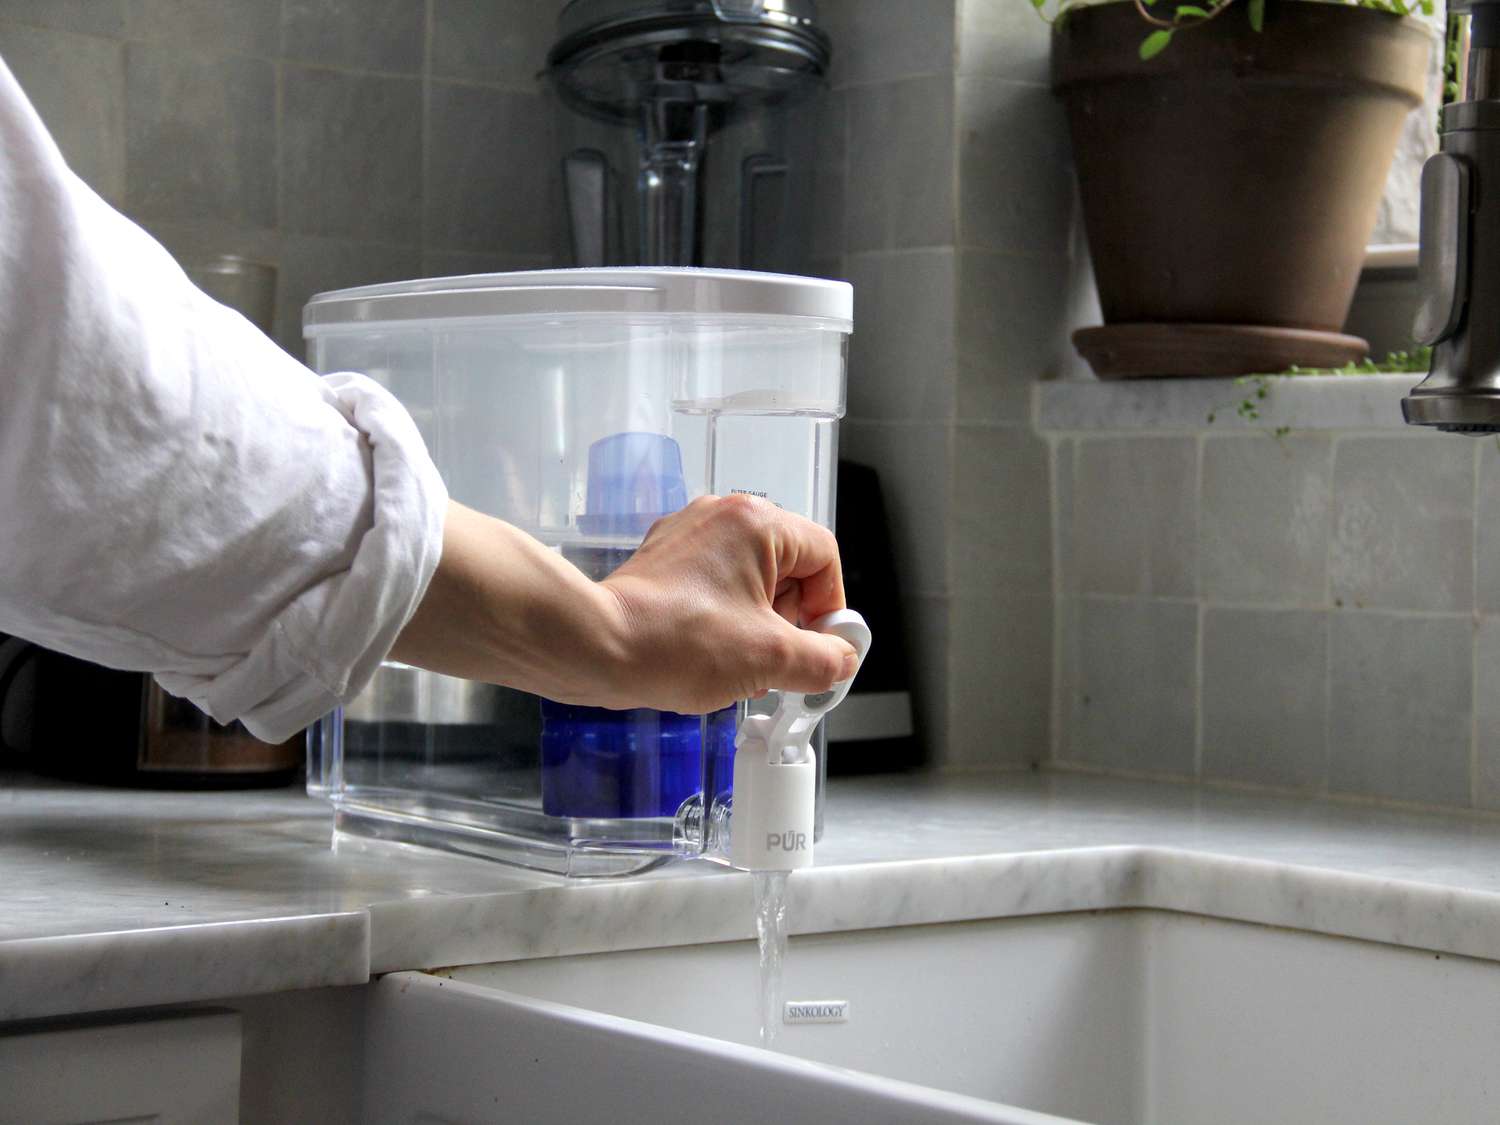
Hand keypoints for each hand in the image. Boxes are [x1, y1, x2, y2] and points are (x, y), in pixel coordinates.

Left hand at [389, 497, 855, 713]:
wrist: (594, 648)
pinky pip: (713, 585)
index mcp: (756, 523)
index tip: (818, 646)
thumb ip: (823, 659)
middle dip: (790, 618)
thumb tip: (839, 660)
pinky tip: (707, 655)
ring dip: (757, 623)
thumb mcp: (771, 659)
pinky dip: (722, 619)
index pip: (823, 557)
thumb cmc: (675, 643)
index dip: (829, 607)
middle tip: (777, 659)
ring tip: (738, 663)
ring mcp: (686, 535)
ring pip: (749, 578)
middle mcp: (720, 516)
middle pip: (787, 565)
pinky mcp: (661, 560)